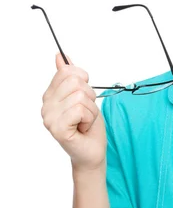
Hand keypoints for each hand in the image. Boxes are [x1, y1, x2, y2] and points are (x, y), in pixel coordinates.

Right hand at [41, 52, 106, 171]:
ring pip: (80, 96)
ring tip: (84, 122)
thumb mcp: (83, 96)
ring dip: (91, 110)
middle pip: (75, 82)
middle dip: (90, 97)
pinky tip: (83, 128)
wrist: (92, 152)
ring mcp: (49, 117)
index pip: (67, 71)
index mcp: (50, 95)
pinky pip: (80, 109)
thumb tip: (60, 56)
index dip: (84, 82)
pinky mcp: (57, 128)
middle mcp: (45, 105)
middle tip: (85, 113)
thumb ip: (71, 76)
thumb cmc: (88, 125)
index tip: (84, 98)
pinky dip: (89, 118)